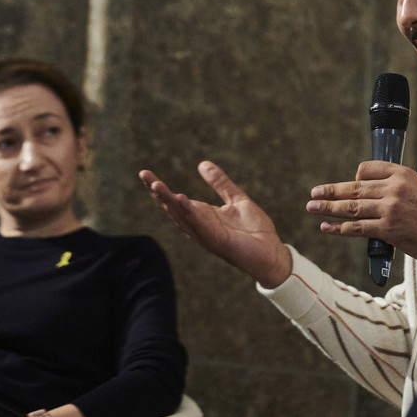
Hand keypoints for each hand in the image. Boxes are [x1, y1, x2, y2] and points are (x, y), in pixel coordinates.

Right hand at [140, 162, 290, 287]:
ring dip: (168, 201)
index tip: (145, 174)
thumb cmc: (254, 231)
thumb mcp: (237, 199)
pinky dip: (190, 213)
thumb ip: (220, 183)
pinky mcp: (218, 241)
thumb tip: (202, 164)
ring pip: (182, 217)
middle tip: (144, 175)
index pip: (175, 201)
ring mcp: (206, 235)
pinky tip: (181, 200)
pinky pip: (200, 225)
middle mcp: (199, 226)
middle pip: (172, 209)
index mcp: (202, 216)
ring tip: (156, 184)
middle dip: (157, 193)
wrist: (272, 253)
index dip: (160, 189)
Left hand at [306, 160, 416, 266]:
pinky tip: (326, 227)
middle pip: (354, 187)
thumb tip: (373, 193)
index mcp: (403, 173)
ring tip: (312, 208)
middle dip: (331, 192)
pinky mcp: (388, 229)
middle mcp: (394, 188)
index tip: (348, 186)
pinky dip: (338, 228)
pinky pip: (356, 227)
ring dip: (328, 208)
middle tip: (314, 194)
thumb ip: (397, 186)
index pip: (367, 168)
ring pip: (351, 207)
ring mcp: (390, 209)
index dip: (355, 177)